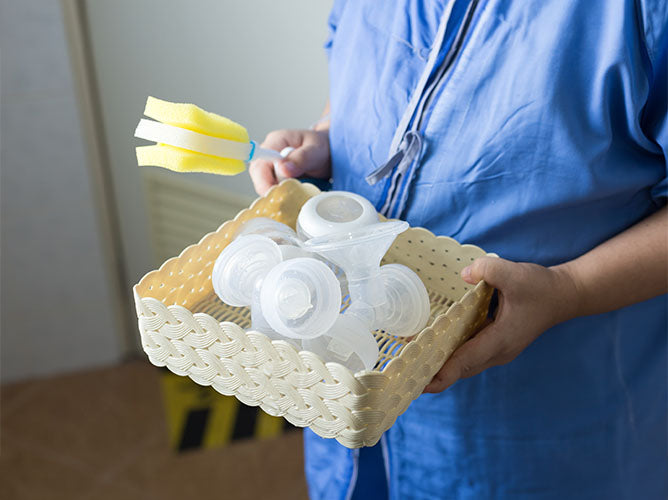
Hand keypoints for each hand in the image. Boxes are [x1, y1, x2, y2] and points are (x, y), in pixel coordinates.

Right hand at [249, 129, 330, 195]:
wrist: (328, 153)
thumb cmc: (321, 147)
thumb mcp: (316, 150)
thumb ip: (301, 158)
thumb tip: (283, 170)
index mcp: (276, 141)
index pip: (259, 162)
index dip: (263, 180)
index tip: (274, 191)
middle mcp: (269, 154)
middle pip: (259, 177)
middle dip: (271, 190)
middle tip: (288, 199)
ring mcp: (271, 168)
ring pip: (265, 186)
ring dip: (278, 194)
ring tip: (295, 197)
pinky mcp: (277, 179)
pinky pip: (274, 191)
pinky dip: (283, 196)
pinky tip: (294, 198)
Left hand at [423, 256, 579, 392]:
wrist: (564, 295)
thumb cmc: (540, 287)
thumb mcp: (513, 273)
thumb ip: (487, 270)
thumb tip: (464, 275)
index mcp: (500, 340)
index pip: (465, 361)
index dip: (442, 373)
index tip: (421, 383)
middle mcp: (498, 351)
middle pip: (461, 369)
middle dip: (434, 374)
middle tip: (406, 374)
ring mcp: (499, 350)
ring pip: (465, 364)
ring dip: (442, 365)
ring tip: (413, 362)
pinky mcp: (498, 343)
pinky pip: (470, 354)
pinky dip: (452, 355)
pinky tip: (435, 345)